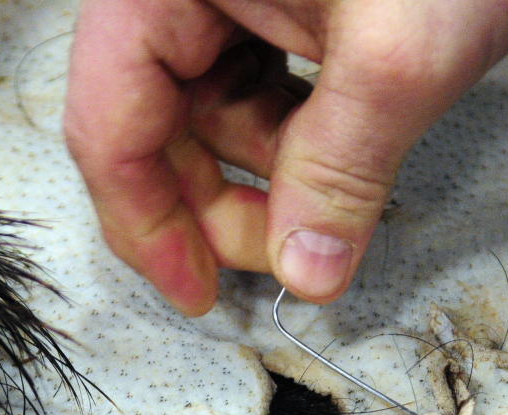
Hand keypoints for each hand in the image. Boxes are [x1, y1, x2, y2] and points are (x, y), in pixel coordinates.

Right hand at [64, 0, 507, 314]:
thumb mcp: (398, 53)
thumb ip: (343, 169)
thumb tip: (307, 272)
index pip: (109, 125)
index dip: (148, 226)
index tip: (195, 292)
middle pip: (157, 131)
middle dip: (219, 206)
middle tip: (283, 258)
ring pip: (210, 120)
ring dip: (266, 174)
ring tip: (333, 188)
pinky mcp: (267, 4)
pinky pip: (254, 92)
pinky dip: (292, 139)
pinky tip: (336, 146)